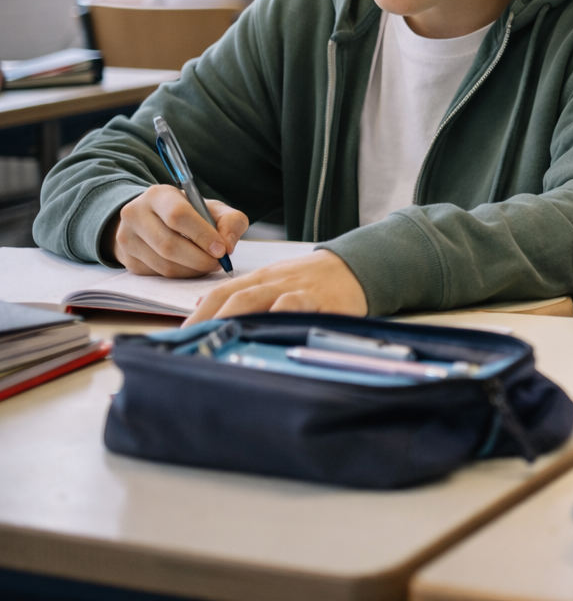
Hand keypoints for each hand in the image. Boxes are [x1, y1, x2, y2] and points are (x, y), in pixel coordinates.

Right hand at [112, 184, 247, 277]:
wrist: (154, 219)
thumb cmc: (190, 213)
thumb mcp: (213, 208)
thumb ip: (230, 221)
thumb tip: (228, 246)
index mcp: (158, 195)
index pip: (178, 216)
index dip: (202, 235)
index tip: (221, 250)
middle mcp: (135, 214)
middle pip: (168, 244)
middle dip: (199, 258)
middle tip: (218, 263)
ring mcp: (127, 238)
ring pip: (163, 264)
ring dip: (192, 270)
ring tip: (208, 264)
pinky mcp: (128, 260)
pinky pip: (158, 275)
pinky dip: (181, 275)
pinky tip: (191, 267)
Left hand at [184, 250, 367, 324]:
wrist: (355, 266)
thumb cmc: (312, 278)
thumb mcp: (275, 279)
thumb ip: (243, 292)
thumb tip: (204, 305)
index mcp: (260, 279)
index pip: (221, 292)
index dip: (199, 312)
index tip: (181, 334)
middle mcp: (273, 283)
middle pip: (235, 297)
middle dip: (210, 319)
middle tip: (192, 342)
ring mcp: (295, 291)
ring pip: (259, 300)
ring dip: (235, 318)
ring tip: (219, 337)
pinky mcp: (319, 301)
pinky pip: (296, 305)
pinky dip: (280, 315)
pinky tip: (268, 330)